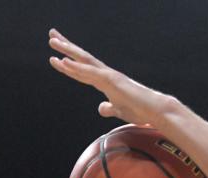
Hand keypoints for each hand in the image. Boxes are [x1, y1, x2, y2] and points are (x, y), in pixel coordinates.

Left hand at [48, 28, 172, 126]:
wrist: (155, 111)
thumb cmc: (139, 110)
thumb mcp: (118, 110)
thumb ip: (109, 108)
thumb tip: (101, 107)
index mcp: (105, 81)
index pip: (82, 70)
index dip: (68, 64)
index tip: (55, 58)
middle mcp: (105, 74)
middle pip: (81, 58)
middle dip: (66, 47)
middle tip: (52, 36)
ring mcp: (108, 75)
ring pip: (84, 61)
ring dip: (67, 51)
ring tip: (53, 41)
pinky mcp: (112, 81)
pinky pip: (90, 73)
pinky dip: (76, 67)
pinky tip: (63, 61)